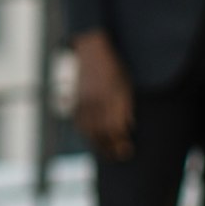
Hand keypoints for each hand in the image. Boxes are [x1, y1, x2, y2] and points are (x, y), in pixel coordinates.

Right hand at [71, 29, 133, 161]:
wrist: (93, 49)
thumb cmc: (115, 67)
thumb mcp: (126, 84)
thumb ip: (126, 106)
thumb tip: (128, 127)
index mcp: (113, 96)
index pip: (116, 128)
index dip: (121, 143)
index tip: (127, 152)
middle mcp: (97, 100)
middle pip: (102, 132)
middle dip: (110, 147)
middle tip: (118, 156)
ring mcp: (84, 100)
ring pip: (89, 129)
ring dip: (98, 144)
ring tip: (106, 153)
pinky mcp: (76, 99)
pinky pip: (79, 121)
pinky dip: (86, 132)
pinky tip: (92, 138)